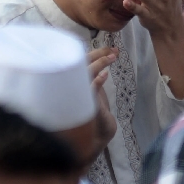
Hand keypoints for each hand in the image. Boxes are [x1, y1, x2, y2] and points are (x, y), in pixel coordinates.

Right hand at [84, 48, 116, 164]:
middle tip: (113, 51)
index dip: (96, 52)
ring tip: (112, 57)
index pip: (79, 60)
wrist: (98, 134)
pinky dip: (96, 80)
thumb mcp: (93, 88)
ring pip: (83, 73)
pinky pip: (88, 90)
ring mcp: (76, 96)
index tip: (111, 49)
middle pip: (79, 62)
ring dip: (99, 62)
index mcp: (73, 81)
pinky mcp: (85, 106)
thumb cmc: (95, 110)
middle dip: (98, 54)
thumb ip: (94, 73)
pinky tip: (106, 75)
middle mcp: (70, 87)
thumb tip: (103, 55)